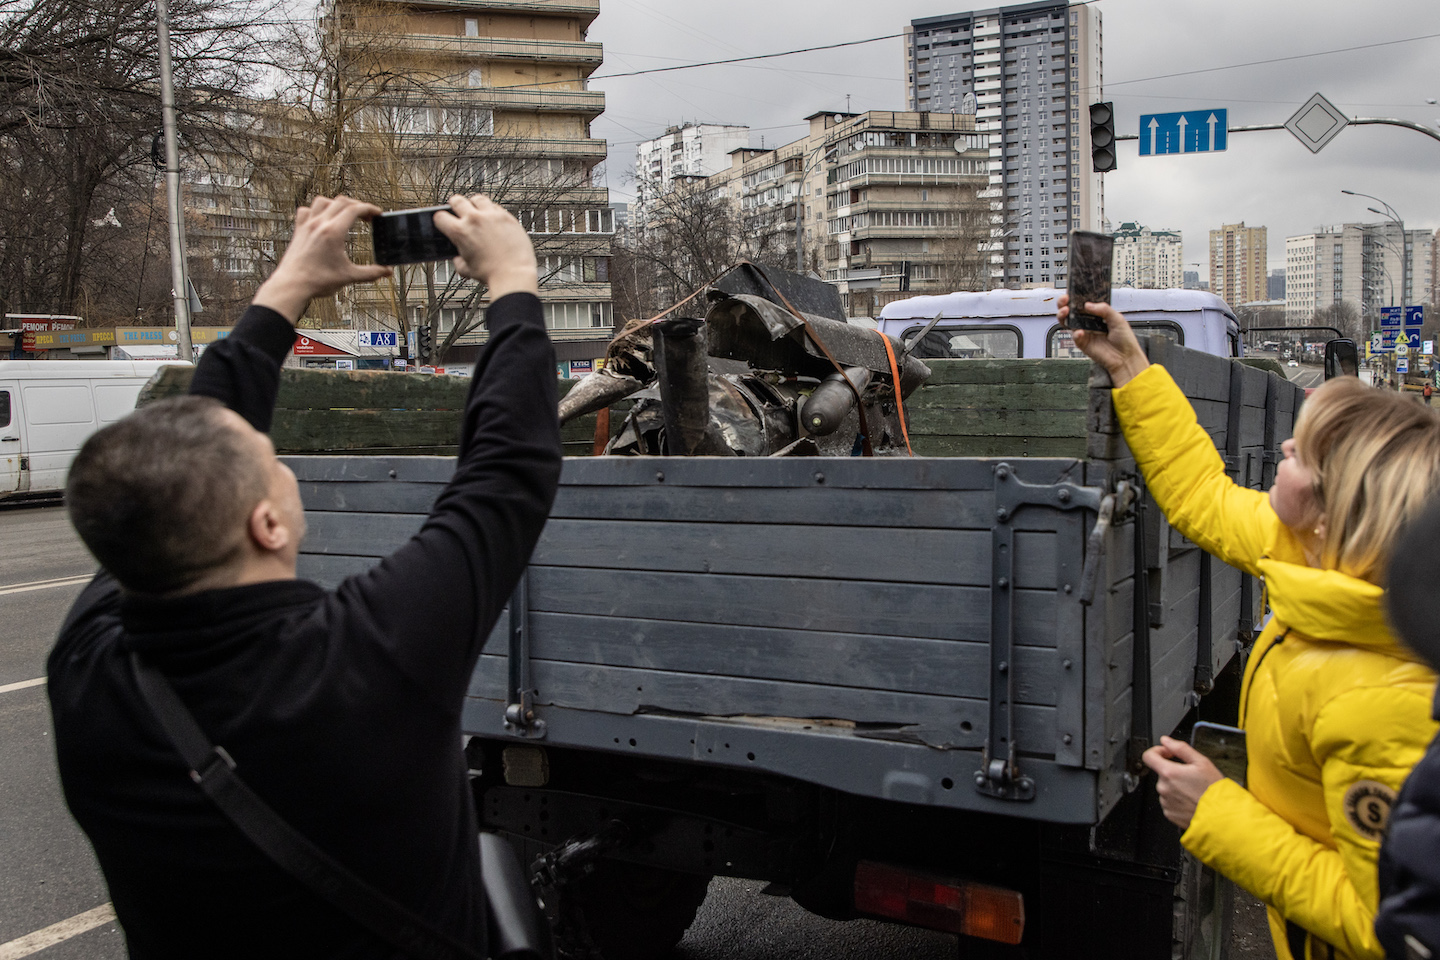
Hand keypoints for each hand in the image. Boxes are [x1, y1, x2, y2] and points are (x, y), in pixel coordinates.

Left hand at [253, 196, 392, 321]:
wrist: (292, 285)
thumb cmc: (317, 281)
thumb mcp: (349, 276)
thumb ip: (371, 273)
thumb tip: (386, 272)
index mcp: (333, 232)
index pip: (354, 209)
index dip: (369, 209)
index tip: (376, 213)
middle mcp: (319, 224)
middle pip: (341, 201)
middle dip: (357, 205)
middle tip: (365, 216)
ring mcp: (307, 225)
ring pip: (322, 201)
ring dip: (336, 204)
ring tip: (344, 214)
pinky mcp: (299, 231)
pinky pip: (306, 211)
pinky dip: (315, 210)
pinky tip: (321, 219)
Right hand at [434, 195, 538, 300]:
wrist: (514, 274)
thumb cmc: (492, 274)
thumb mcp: (467, 270)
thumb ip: (459, 261)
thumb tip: (458, 258)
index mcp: (460, 232)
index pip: (440, 216)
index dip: (440, 220)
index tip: (444, 222)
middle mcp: (474, 219)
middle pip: (457, 200)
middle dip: (455, 205)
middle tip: (458, 211)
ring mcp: (491, 215)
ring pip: (478, 199)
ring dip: (474, 204)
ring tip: (477, 212)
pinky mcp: (507, 217)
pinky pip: (496, 206)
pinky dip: (492, 211)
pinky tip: (493, 219)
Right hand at [1057, 293, 1149, 387]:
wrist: (1125, 358)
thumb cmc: (1124, 339)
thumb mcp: (1118, 319)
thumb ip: (1104, 309)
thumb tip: (1088, 305)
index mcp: (1096, 314)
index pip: (1082, 303)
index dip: (1075, 297)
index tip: (1071, 292)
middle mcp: (1088, 322)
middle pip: (1070, 311)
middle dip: (1063, 304)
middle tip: (1065, 300)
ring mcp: (1084, 332)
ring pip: (1067, 322)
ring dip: (1063, 316)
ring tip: (1065, 312)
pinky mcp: (1082, 343)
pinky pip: (1074, 337)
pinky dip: (1075, 334)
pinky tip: (1080, 332)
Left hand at [1142, 735, 1225, 829]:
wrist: (1221, 816)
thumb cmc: (1213, 791)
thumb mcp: (1202, 762)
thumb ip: (1181, 748)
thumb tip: (1166, 741)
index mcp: (1169, 773)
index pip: (1148, 756)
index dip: (1157, 751)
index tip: (1167, 753)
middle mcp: (1163, 788)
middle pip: (1162, 774)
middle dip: (1174, 772)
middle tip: (1191, 777)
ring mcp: (1165, 802)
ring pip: (1166, 788)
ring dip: (1176, 787)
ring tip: (1193, 791)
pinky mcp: (1170, 814)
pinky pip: (1169, 802)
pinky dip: (1178, 800)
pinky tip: (1191, 800)